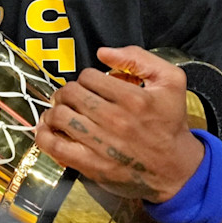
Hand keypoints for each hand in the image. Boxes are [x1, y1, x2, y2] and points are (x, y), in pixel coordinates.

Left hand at [35, 45, 203, 202]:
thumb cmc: (171, 123)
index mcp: (134, 98)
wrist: (177, 169)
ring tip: (60, 112)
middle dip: (68, 92)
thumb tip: (103, 53)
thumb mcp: (171, 81)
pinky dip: (44, 136)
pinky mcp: (92, 165)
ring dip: (54, 111)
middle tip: (72, 98)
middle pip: (71, 94)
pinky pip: (56, 147)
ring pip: (60, 116)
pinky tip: (47, 130)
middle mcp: (116, 120)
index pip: (88, 76)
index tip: (92, 87)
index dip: (86, 78)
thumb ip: (138, 58)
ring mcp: (102, 144)